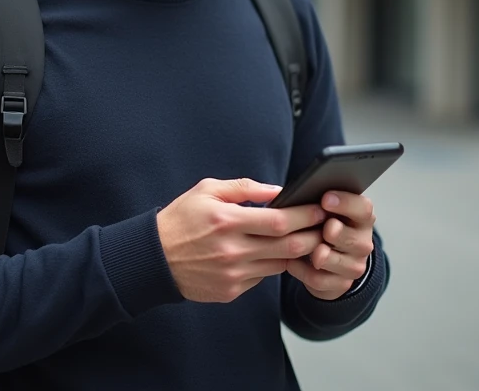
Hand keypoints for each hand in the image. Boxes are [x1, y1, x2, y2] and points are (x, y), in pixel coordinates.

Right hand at [157, 178, 327, 303]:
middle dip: (313, 236)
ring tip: (305, 241)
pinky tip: (272, 254)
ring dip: (296, 253)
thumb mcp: (206, 190)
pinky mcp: (231, 291)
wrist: (154, 258)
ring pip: (280, 265)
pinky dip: (271, 265)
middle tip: (324, 227)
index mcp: (227, 221)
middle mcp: (232, 250)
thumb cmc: (181, 219)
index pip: (280, 221)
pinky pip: (262, 277)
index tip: (320, 209)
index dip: (306, 216)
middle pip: (289, 247)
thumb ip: (244, 188)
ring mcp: (232, 274)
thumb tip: (278, 190)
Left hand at [287, 191, 375, 300]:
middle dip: (334, 232)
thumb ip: (317, 202)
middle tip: (324, 228)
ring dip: (317, 253)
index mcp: (361, 218)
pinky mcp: (342, 284)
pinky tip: (290, 262)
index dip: (346, 203)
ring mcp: (355, 265)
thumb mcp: (323, 210)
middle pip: (352, 238)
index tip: (326, 199)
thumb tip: (299, 195)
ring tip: (299, 246)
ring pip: (335, 260)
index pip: (363, 209)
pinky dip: (301, 270)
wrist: (328, 260)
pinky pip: (319, 279)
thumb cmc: (321, 226)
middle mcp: (363, 242)